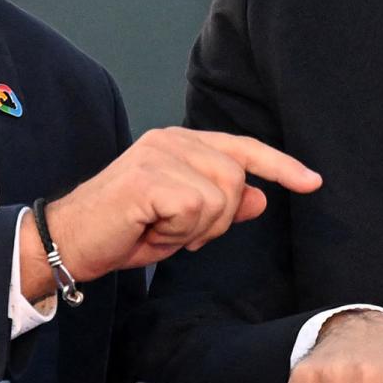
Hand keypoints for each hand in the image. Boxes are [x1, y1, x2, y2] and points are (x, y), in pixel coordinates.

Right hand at [38, 128, 319, 286]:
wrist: (68, 243)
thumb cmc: (122, 230)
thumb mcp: (182, 222)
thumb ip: (221, 205)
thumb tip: (261, 197)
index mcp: (180, 143)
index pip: (242, 148)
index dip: (280, 165)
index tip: (313, 181)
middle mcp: (170, 139)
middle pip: (236, 179)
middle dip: (216, 220)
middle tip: (178, 233)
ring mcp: (158, 154)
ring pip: (219, 197)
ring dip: (194, 230)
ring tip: (160, 231)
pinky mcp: (147, 177)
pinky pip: (194, 210)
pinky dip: (178, 233)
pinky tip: (150, 231)